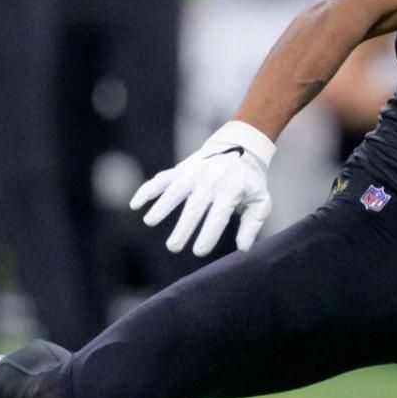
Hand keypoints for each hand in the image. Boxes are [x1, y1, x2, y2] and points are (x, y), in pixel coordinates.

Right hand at [130, 120, 276, 256]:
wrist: (241, 146)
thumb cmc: (250, 181)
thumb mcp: (260, 201)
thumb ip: (251, 225)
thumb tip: (243, 249)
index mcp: (231, 190)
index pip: (218, 215)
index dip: (208, 233)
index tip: (199, 251)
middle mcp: (211, 180)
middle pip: (194, 206)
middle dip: (183, 227)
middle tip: (173, 247)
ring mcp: (194, 173)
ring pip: (175, 189)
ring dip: (161, 205)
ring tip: (149, 221)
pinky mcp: (181, 170)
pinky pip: (161, 179)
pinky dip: (148, 190)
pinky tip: (135, 204)